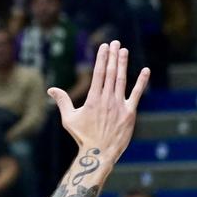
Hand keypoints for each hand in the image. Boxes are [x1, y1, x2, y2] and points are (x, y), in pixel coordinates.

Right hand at [49, 41, 149, 159]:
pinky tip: (145, 70)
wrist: (99, 153)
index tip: (104, 46)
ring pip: (121, 80)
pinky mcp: (129, 113)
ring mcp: (119, 105)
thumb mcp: (69, 118)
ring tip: (123, 50)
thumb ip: (62, 101)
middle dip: (112, 56)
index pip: (98, 73)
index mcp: (93, 99)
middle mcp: (106, 99)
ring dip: (123, 64)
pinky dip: (141, 82)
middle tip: (115, 42)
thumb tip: (51, 89)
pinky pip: (136, 94)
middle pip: (110, 73)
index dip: (101, 58)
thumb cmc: (82, 137)